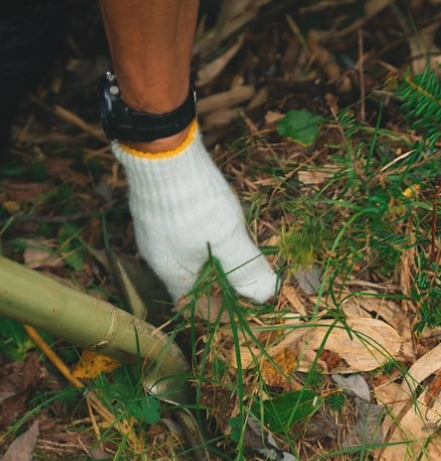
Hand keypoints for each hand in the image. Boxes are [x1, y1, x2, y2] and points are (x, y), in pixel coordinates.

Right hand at [113, 122, 279, 301]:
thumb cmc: (196, 204)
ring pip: (189, 254)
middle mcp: (158, 256)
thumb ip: (246, 270)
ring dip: (215, 254)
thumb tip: (267, 294)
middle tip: (246, 269)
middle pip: (191, 280)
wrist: (164, 153)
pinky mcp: (158, 209)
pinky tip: (221, 219)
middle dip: (221, 279)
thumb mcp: (228, 241)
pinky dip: (206, 234)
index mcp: (171, 273)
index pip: (194, 305)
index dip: (220, 307)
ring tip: (238, 243)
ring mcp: (155, 230)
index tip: (245, 298)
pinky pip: (185, 232)